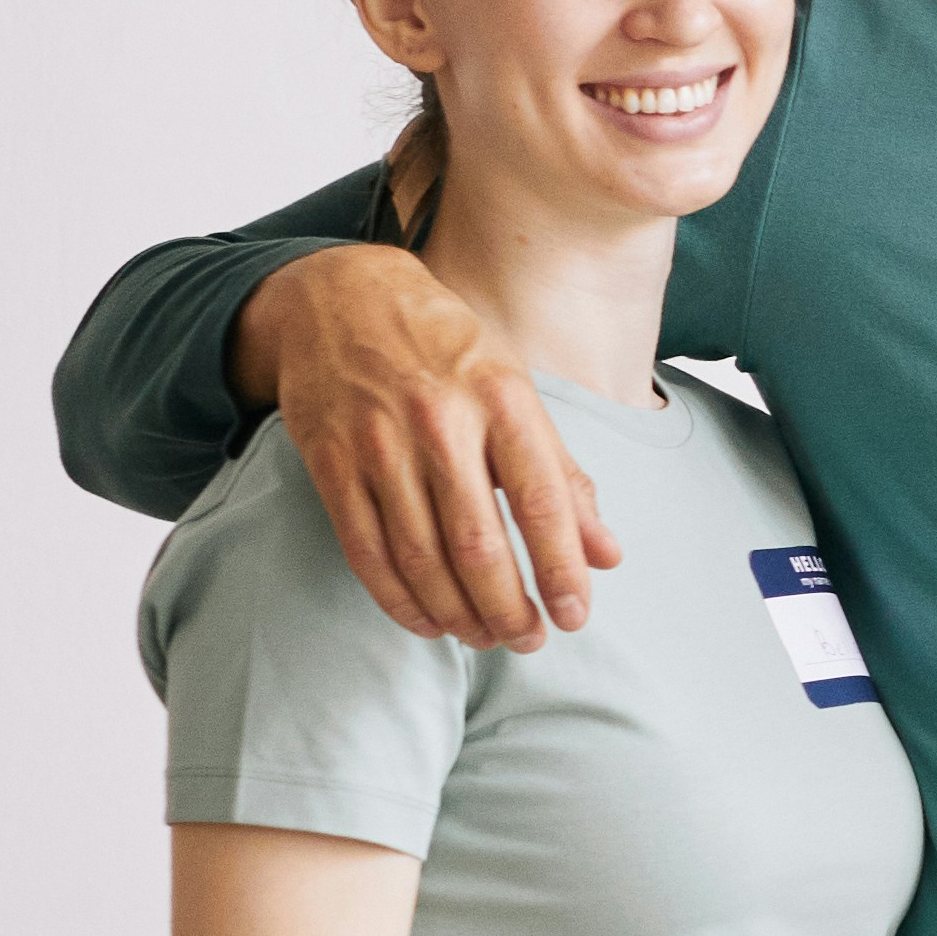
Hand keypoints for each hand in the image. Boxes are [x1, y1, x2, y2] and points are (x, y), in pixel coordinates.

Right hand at [239, 245, 617, 648]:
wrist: (340, 295)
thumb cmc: (446, 349)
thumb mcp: (515, 391)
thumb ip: (562, 475)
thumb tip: (606, 556)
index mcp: (500, 397)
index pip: (542, 501)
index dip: (561, 569)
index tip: (574, 617)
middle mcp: (439, 420)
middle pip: (477, 543)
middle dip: (508, 608)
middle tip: (528, 640)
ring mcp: (378, 443)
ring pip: (420, 557)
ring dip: (458, 613)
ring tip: (485, 637)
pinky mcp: (330, 461)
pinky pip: (366, 551)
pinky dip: (399, 599)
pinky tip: (428, 621)